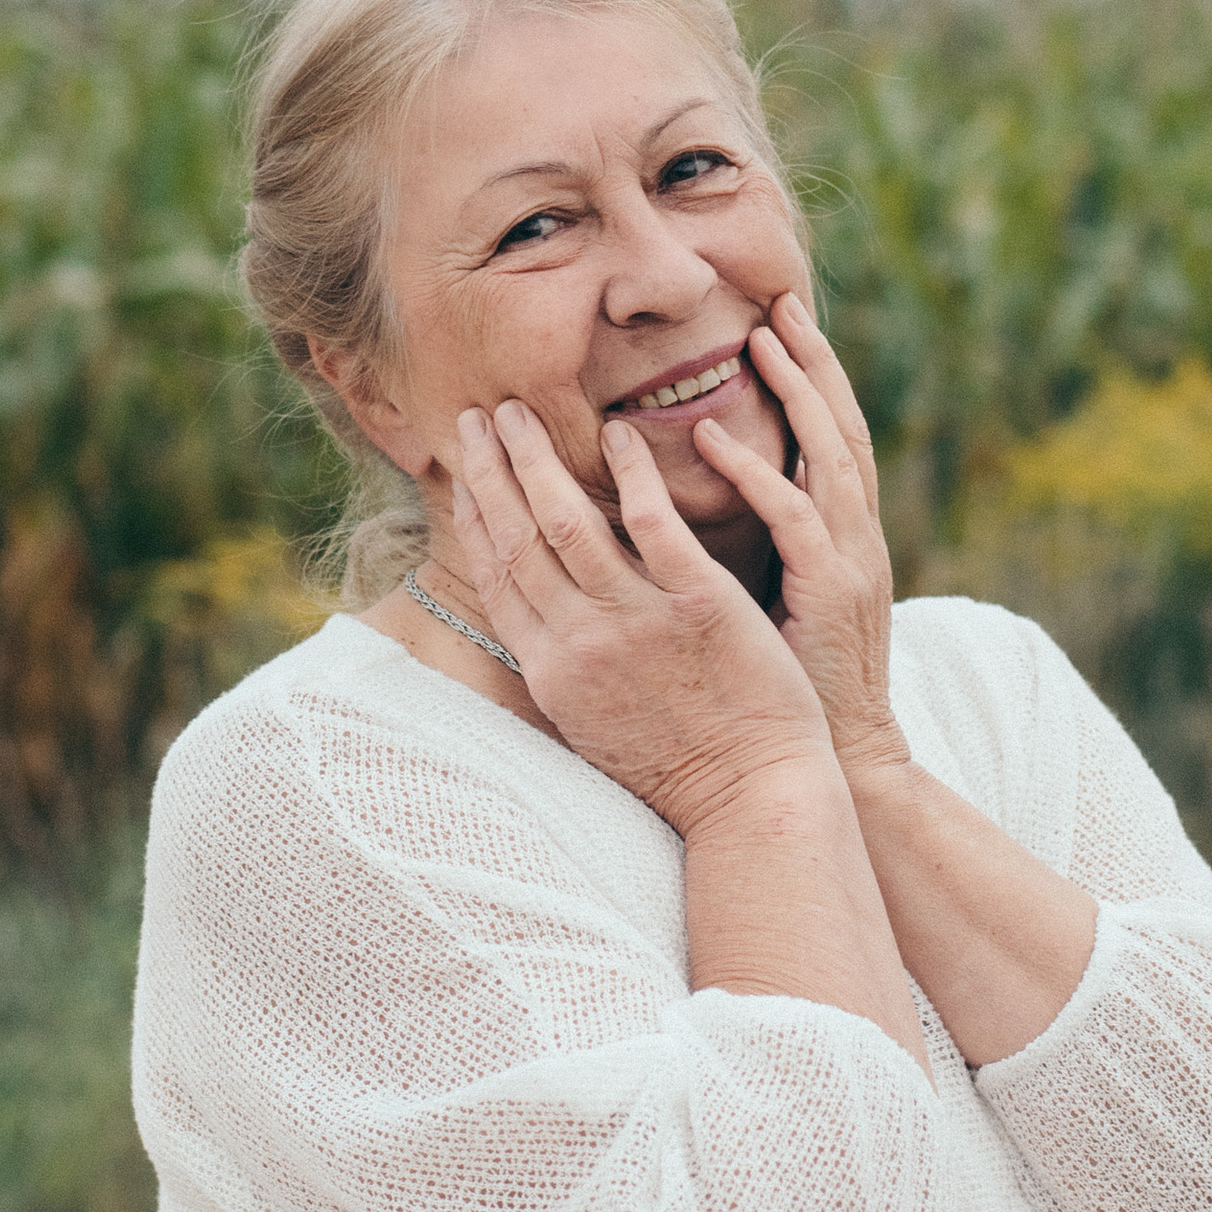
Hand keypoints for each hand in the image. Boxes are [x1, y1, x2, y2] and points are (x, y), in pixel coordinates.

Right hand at [448, 396, 836, 839]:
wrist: (751, 800)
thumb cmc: (681, 768)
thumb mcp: (594, 726)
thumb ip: (562, 669)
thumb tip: (536, 625)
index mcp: (552, 672)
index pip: (497, 576)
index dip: (474, 516)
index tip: (460, 471)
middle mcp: (580, 643)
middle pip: (517, 538)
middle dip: (491, 470)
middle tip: (479, 416)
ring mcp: (636, 622)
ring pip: (566, 521)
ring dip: (537, 458)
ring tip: (523, 411)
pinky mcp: (698, 605)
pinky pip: (653, 523)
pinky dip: (631, 473)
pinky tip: (618, 433)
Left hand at [690, 291, 911, 787]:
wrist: (839, 765)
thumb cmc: (788, 691)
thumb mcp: (771, 607)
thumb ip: (746, 552)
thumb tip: (684, 515)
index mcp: (843, 540)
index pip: (828, 440)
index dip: (809, 380)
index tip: (779, 323)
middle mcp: (856, 539)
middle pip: (841, 428)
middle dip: (816, 362)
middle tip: (784, 300)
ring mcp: (850, 563)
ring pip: (830, 456)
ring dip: (797, 394)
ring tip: (763, 339)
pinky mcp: (831, 593)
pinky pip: (795, 518)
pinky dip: (757, 472)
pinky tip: (715, 436)